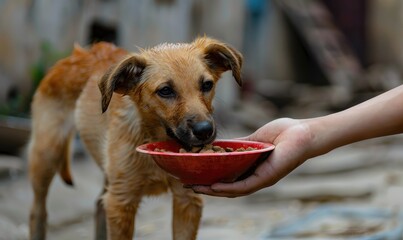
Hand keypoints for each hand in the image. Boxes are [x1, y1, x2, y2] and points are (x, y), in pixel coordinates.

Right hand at [191, 118, 313, 196]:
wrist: (302, 133)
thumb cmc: (282, 134)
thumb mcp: (253, 139)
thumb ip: (238, 144)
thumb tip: (219, 144)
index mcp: (251, 168)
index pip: (227, 178)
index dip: (209, 179)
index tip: (193, 175)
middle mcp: (254, 177)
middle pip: (226, 187)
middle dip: (206, 187)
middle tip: (188, 185)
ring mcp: (260, 179)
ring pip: (232, 190)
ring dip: (213, 191)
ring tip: (196, 188)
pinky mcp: (266, 178)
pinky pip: (243, 186)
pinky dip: (227, 188)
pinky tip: (214, 187)